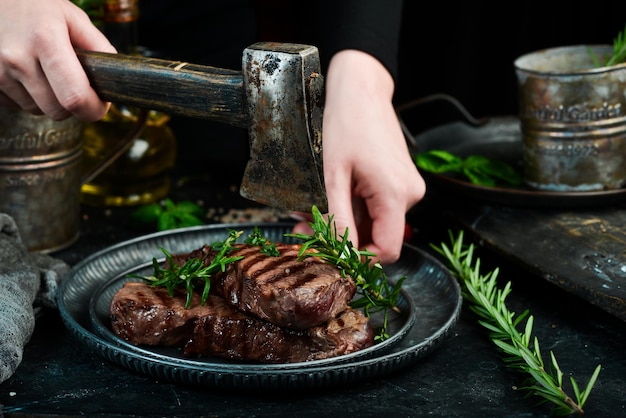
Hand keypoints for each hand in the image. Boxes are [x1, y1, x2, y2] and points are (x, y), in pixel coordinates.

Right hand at [0, 0, 115, 120]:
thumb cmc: (35, 6)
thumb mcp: (72, 17)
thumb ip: (98, 47)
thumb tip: (115, 78)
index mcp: (45, 39)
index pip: (74, 97)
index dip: (93, 109)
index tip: (100, 106)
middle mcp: (17, 57)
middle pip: (58, 110)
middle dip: (74, 105)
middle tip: (76, 86)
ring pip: (37, 110)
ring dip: (49, 100)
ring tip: (46, 72)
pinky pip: (17, 106)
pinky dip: (28, 96)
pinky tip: (27, 73)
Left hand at [292, 50, 425, 263]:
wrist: (360, 91)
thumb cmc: (345, 124)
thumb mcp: (333, 176)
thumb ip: (338, 218)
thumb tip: (340, 253)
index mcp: (396, 194)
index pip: (388, 250)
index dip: (360, 260)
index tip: (331, 256)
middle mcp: (410, 194)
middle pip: (379, 238)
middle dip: (343, 240)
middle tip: (305, 230)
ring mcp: (408, 188)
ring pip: (376, 224)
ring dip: (345, 224)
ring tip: (310, 213)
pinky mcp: (401, 182)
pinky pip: (378, 209)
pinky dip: (354, 210)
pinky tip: (331, 200)